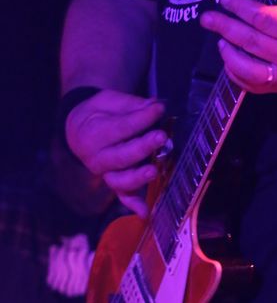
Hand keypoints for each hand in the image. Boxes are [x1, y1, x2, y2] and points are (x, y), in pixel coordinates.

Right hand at [65, 89, 166, 217]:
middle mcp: (97, 158)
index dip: (141, 118)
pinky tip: (145, 213)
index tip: (159, 108)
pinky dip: (133, 205)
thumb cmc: (97, 113)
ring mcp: (105, 173)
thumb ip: (130, 104)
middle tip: (161, 136)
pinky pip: (122, 195)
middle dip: (142, 147)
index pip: (121, 127)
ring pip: (121, 180)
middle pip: (121, 156)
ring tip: (153, 171)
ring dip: (138, 177)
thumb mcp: (108, 100)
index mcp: (93, 134)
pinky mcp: (113, 181)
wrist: (79, 130)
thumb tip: (154, 105)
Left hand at [199, 0, 276, 93]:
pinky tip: (229, 60)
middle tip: (206, 18)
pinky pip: (254, 86)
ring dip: (229, 55)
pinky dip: (237, 75)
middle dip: (225, 28)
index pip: (265, 18)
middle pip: (251, 42)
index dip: (242, 8)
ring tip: (218, 39)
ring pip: (249, 69)